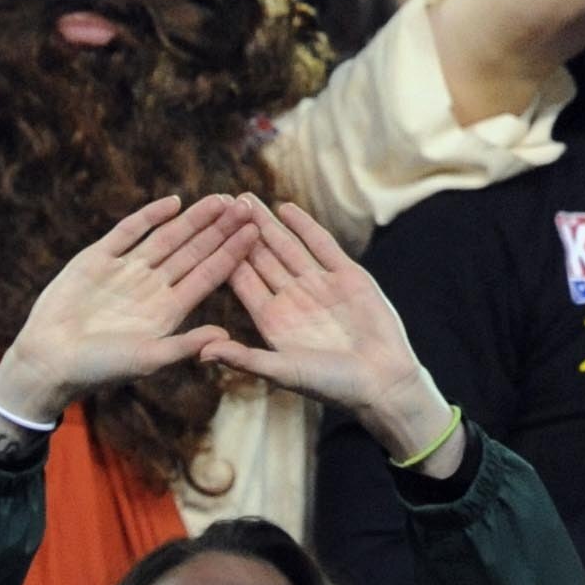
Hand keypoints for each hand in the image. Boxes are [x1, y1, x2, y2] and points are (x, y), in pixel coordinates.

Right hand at [0, 194, 257, 423]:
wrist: (49, 360)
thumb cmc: (100, 369)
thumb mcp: (148, 359)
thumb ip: (185, 345)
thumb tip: (225, 334)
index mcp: (170, 310)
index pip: (208, 275)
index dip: (231, 253)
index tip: (256, 233)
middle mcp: (153, 286)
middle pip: (194, 251)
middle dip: (220, 229)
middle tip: (247, 206)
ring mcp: (126, 270)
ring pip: (167, 237)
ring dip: (193, 219)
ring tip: (221, 200)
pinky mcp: (97, 259)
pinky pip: (128, 232)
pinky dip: (149, 217)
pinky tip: (173, 202)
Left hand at [195, 197, 457, 457]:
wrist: (383, 383)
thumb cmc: (332, 385)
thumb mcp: (283, 372)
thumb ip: (244, 359)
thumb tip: (201, 353)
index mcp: (272, 320)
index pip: (242, 281)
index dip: (223, 257)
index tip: (203, 234)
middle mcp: (292, 299)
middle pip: (261, 258)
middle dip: (241, 232)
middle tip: (220, 204)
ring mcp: (320, 285)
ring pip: (287, 247)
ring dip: (267, 223)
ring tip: (246, 199)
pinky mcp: (348, 276)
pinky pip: (322, 245)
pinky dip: (304, 226)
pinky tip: (286, 207)